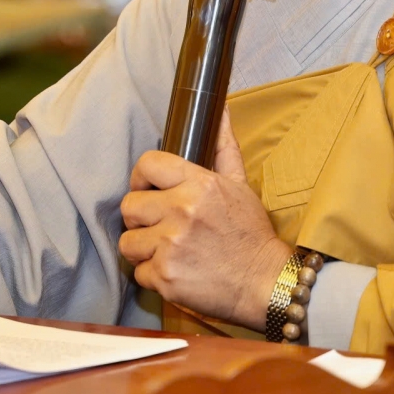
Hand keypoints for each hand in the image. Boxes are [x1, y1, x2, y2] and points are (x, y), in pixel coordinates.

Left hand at [118, 113, 290, 329]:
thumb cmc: (251, 233)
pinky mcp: (165, 277)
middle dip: (140, 218)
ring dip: (143, 249)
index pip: (147, 163)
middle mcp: (182, 211)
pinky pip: (138, 272)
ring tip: (167, 251)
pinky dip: (153, 276)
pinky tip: (176, 272)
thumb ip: (222, 147)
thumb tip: (219, 109)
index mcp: (199, 184)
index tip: (148, 190)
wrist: (266, 283)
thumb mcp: (240, 185)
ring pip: (128, 242)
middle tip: (159, 227)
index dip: (141, 178)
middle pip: (129, 206)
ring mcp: (171, 245)